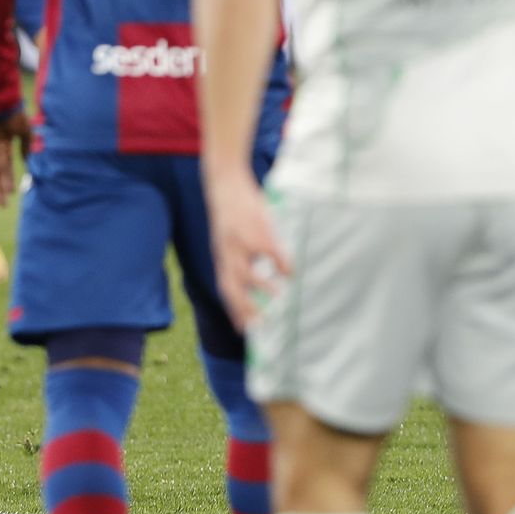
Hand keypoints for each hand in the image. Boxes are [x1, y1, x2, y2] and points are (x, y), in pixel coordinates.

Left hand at [0, 108, 31, 206]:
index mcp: (3, 144)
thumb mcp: (25, 132)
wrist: (1, 101)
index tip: (12, 193)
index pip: (5, 167)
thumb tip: (28, 162)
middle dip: (0, 188)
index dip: (8, 180)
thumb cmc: (14, 113)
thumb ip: (26, 147)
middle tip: (3, 204)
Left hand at [205, 171, 290, 331]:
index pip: (226, 289)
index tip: (244, 330)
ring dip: (262, 287)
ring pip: (247, 270)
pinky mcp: (254, 228)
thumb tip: (258, 278)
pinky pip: (268, 250)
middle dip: (245, 308)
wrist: (225, 183)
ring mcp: (239, 241)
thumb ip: (240, 258)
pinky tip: (292, 272)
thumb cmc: (234, 213)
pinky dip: (280, 262)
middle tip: (260, 326)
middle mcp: (227, 253)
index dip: (234, 310)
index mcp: (223, 256)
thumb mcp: (231, 238)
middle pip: (231, 287)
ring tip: (280, 299)